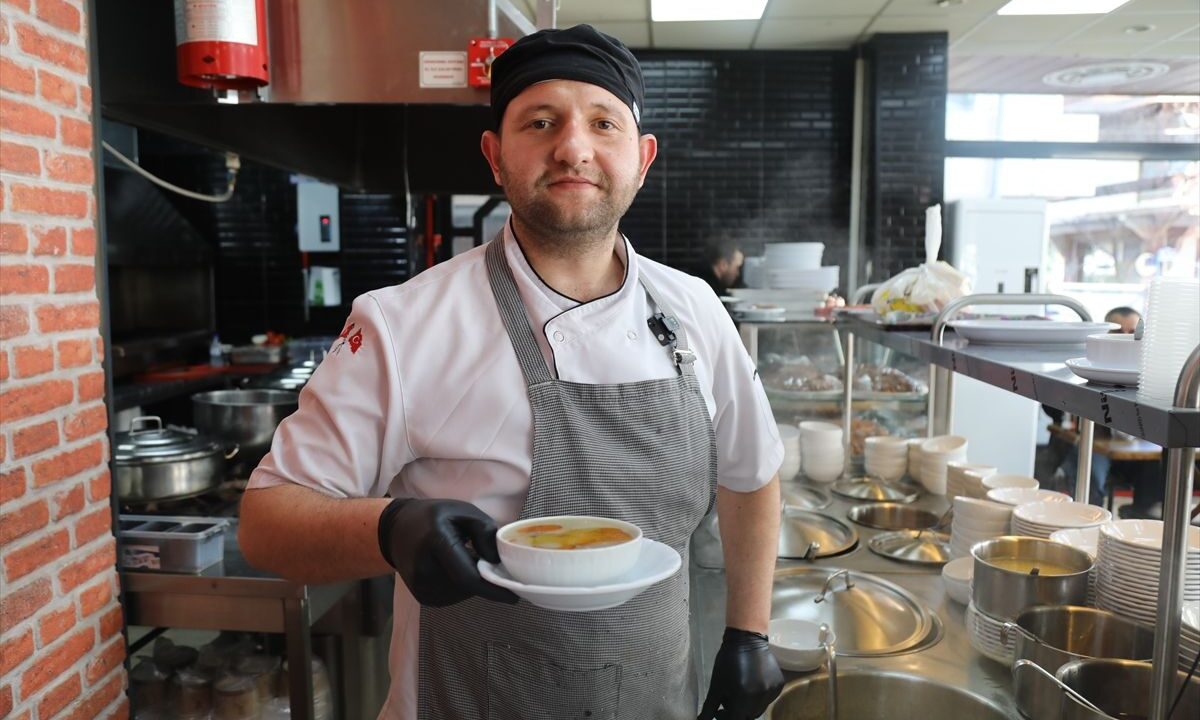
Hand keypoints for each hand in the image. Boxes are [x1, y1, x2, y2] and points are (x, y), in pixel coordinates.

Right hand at [377, 498, 518, 606]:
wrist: (395, 531)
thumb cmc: (432, 517)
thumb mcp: (462, 511)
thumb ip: (484, 530)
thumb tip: (498, 559)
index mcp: (435, 543)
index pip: (467, 577)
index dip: (493, 589)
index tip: (515, 596)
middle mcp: (425, 570)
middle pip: (468, 586)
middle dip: (486, 579)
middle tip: (492, 563)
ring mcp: (422, 588)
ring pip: (462, 593)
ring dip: (473, 581)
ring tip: (466, 559)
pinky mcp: (423, 598)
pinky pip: (453, 596)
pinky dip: (462, 585)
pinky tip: (455, 568)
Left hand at [698, 627, 783, 719]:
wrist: (747, 639)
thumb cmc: (728, 660)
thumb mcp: (716, 685)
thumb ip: (709, 707)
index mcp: (743, 698)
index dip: (724, 718)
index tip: (719, 712)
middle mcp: (760, 697)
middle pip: (748, 716)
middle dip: (737, 712)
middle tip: (729, 700)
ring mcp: (772, 691)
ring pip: (759, 709)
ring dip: (748, 706)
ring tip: (740, 692)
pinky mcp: (779, 685)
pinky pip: (768, 699)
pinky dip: (759, 697)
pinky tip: (752, 685)